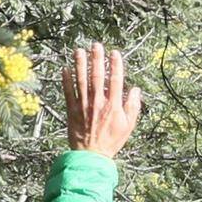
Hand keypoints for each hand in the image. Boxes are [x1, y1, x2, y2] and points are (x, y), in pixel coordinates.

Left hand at [61, 42, 142, 157]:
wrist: (91, 155)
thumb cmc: (111, 141)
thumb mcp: (128, 126)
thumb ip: (133, 106)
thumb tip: (136, 90)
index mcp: (113, 105)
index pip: (115, 80)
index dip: (115, 65)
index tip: (114, 53)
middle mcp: (98, 102)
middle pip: (97, 76)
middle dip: (96, 59)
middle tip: (96, 45)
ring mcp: (83, 106)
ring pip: (81, 81)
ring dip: (80, 64)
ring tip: (79, 51)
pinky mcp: (72, 111)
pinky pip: (68, 93)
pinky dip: (66, 81)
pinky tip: (65, 69)